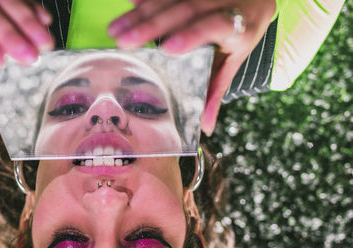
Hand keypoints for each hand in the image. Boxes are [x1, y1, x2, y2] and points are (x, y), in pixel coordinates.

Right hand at [108, 0, 275, 134]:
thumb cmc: (239, 36)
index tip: (168, 48)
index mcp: (236, 28)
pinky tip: (128, 3)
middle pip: (184, 13)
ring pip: (169, 0)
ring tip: (115, 30)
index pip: (213, 27)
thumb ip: (216, 91)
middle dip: (150, 27)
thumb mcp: (232, 62)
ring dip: (139, 15)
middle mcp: (220, 4)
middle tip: (124, 42)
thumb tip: (206, 128)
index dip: (191, 36)